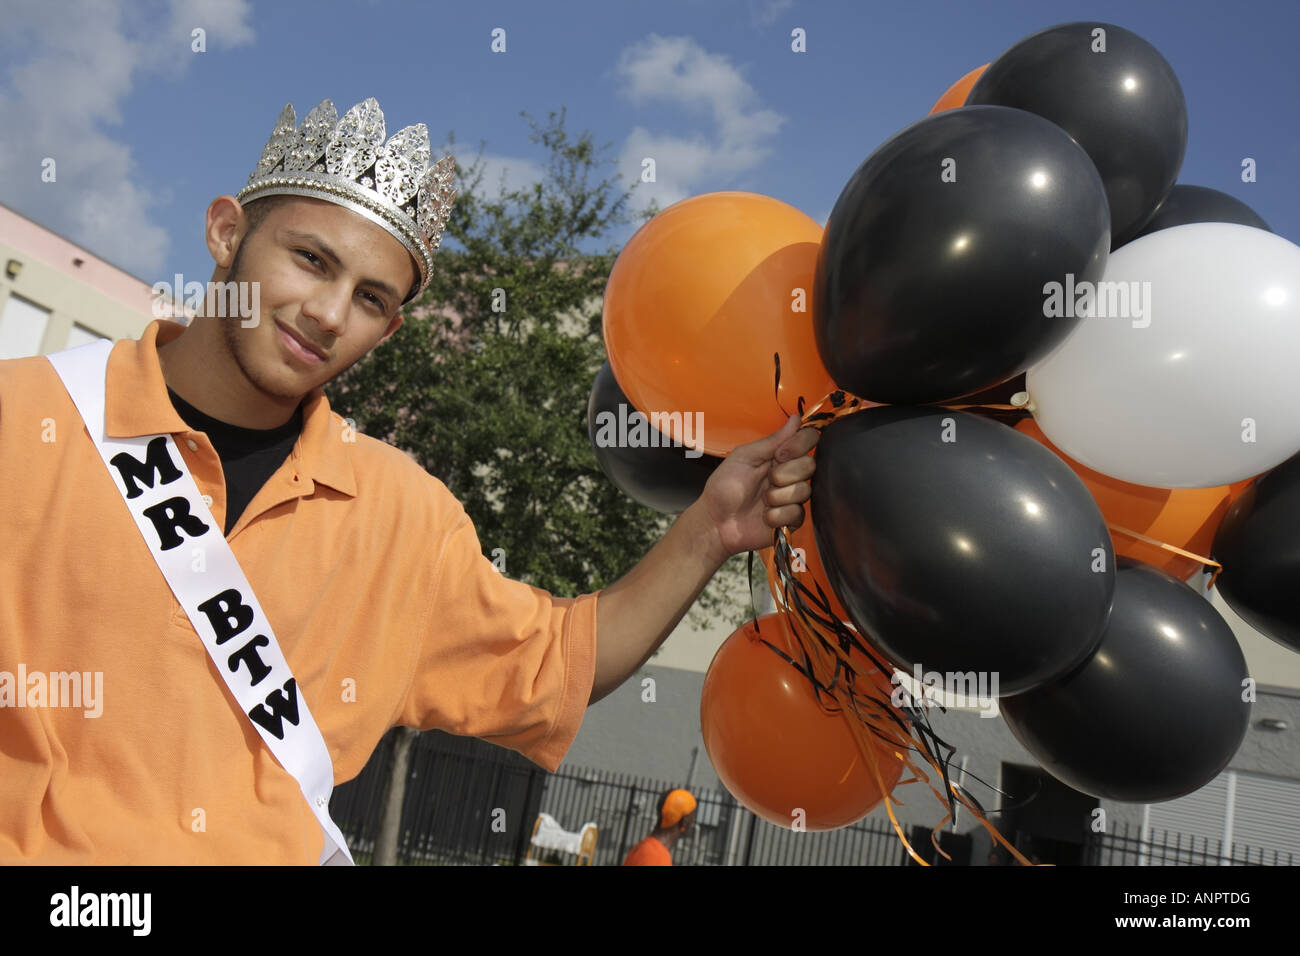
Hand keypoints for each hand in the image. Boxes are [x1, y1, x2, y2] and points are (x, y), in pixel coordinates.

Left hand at [695, 412, 820, 559]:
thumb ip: (773, 440)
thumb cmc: (724, 487)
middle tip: (767, 480)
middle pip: (810, 465)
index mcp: (780, 455)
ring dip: (777, 497)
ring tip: (762, 501)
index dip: (799, 445)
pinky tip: (764, 517)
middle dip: (785, 473)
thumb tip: (796, 419)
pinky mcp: (792, 519)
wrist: (716, 522)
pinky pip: (797, 513)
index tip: (779, 455)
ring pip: (804, 490)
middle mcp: (790, 474)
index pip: (808, 439)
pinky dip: (776, 516)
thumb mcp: (744, 457)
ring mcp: (792, 497)